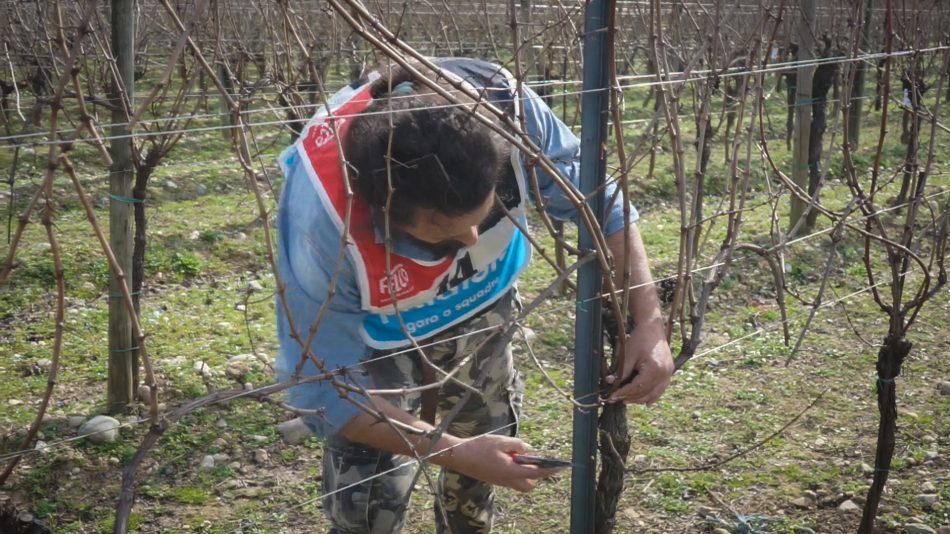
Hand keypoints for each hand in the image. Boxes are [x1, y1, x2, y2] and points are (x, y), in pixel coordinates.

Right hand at [445, 435, 562, 491]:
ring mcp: (500, 482)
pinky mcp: (494, 479)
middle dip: (535, 475)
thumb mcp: (501, 441)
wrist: (458, 456)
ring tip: (515, 454)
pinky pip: (510, 479)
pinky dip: (514, 470)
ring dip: (523, 472)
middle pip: (529, 484)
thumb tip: (527, 450)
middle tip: (531, 459)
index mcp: (511, 471)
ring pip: (519, 483)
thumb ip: (518, 445)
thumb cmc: (479, 447)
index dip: (549, 470)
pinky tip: (507, 457)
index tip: (560, 467)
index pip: (537, 473)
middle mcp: (508, 480)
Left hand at [605, 321, 672, 404]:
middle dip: (629, 397)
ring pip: (653, 394)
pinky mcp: (668, 372)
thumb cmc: (640, 339)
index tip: (612, 397)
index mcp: (654, 369)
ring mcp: (668, 374)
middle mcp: (664, 374)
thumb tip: (610, 382)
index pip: (637, 387)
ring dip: (639, 399)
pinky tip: (646, 403)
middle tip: (616, 399)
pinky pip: (660, 389)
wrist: (653, 328)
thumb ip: (622, 371)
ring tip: (625, 400)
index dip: (623, 393)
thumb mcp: (628, 355)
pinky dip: (652, 396)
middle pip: (645, 393)